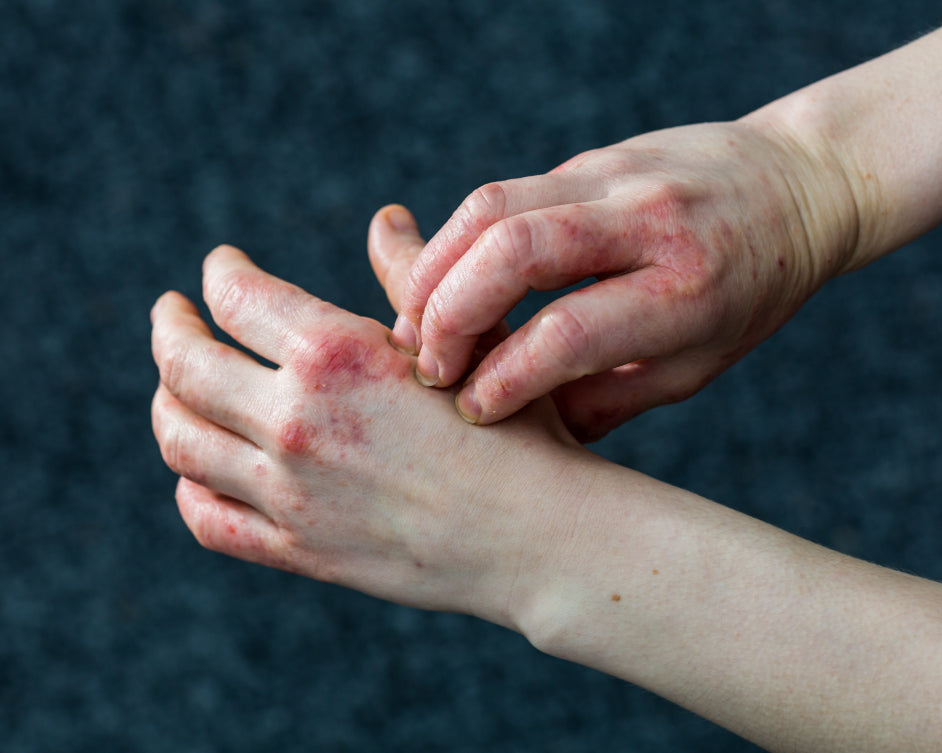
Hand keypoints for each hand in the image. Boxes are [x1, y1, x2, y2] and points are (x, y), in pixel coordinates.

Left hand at [150, 242, 583, 628]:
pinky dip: (189, 486)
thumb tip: (385, 217)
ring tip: (174, 385)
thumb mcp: (469, 339)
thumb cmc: (520, 428)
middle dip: (169, 328)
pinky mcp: (298, 550)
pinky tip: (198, 469)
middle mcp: (295, 421)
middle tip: (170, 314)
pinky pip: (207, 518)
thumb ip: (411, 276)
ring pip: (181, 439)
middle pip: (184, 365)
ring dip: (166, 401)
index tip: (217, 267)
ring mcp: (289, 492)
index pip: (236, 295)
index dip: (216, 273)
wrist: (538, 536)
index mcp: (334, 354)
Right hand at [392, 120, 859, 440]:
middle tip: (427, 365)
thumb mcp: (700, 363)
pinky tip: (446, 281)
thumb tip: (526, 436)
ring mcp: (617, 174)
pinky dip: (459, 238)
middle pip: (516, 250)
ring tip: (414, 323)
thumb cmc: (752, 291)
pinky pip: (506, 191)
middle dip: (449, 313)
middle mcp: (650, 222)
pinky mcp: (592, 157)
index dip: (504, 378)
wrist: (798, 184)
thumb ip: (611, 397)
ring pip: (494, 206)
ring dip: (436, 268)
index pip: (569, 332)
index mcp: (687, 291)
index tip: (473, 410)